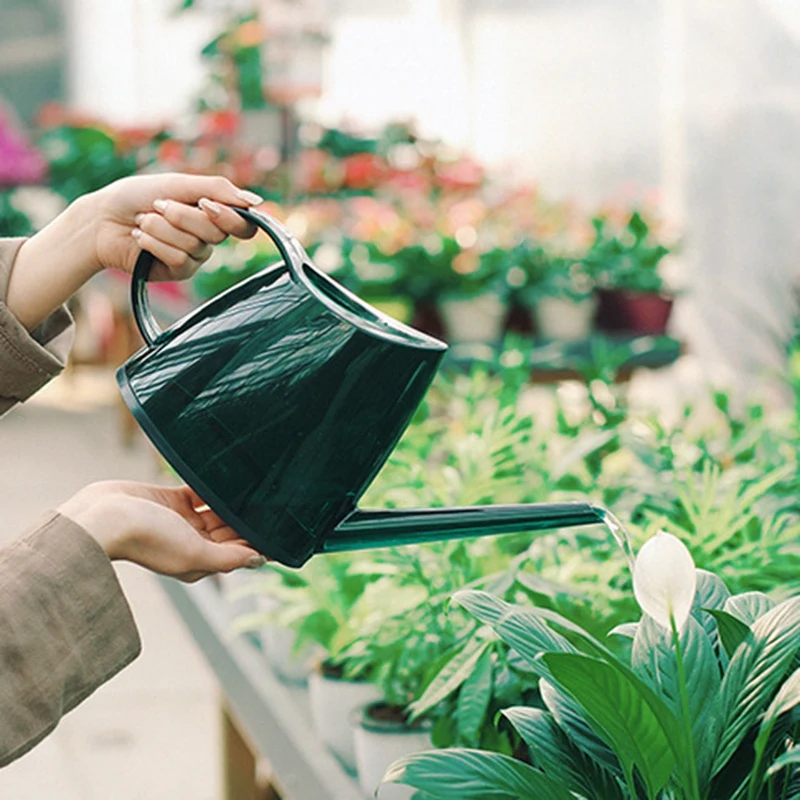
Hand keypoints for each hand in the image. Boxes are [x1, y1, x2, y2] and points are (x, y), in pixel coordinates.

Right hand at [58, 480, 266, 582]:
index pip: (240, 552)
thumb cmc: (145, 538)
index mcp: (201, 561)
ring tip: (261, 486)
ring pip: (219, 511)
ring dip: (235, 501)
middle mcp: (194, 543)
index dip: (261, 542)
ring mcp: (183, 522)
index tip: (285, 530)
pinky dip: (214, 487)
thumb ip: (227, 557)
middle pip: (231, 531)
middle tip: (279, 500)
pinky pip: (200, 492)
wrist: (103, 517)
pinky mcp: (172, 500)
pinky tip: (231, 476)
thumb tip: (260, 561)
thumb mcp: (193, 553)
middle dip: (251, 519)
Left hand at [92, 172, 260, 279]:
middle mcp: (208, 236)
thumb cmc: (137, 196)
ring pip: (194, 245)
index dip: (229, 218)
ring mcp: (194, 255)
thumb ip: (218, 190)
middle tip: (159, 205)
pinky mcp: (177, 271)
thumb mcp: (178, 184)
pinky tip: (139, 237)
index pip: (243, 225)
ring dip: (162, 228)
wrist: (101, 218)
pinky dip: (155, 244)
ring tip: (142, 221)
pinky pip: (179, 259)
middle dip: (183, 216)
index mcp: (212, 213)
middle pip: (216, 233)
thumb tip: (257, 202)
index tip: (205, 204)